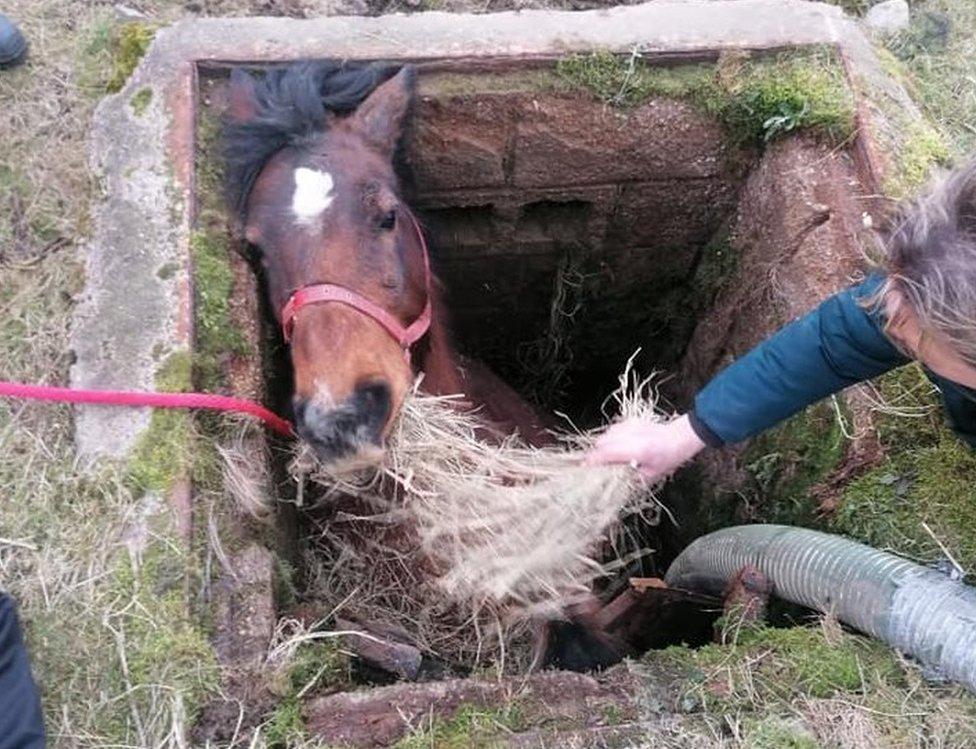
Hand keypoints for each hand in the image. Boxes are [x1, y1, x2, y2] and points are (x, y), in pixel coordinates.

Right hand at [583, 414, 705, 480]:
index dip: (592, 462)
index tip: (584, 469)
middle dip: (595, 455)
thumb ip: (630, 480)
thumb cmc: (668, 459)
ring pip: (605, 435)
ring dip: (603, 446)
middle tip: (597, 467)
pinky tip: (618, 446)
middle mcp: (629, 435)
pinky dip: (611, 438)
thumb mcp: (650, 476)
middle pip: (601, 443)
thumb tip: (612, 486)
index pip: (605, 453)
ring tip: (609, 457)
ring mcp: (629, 426)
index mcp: (635, 449)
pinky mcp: (630, 421)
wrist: (680, 438)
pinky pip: (613, 430)